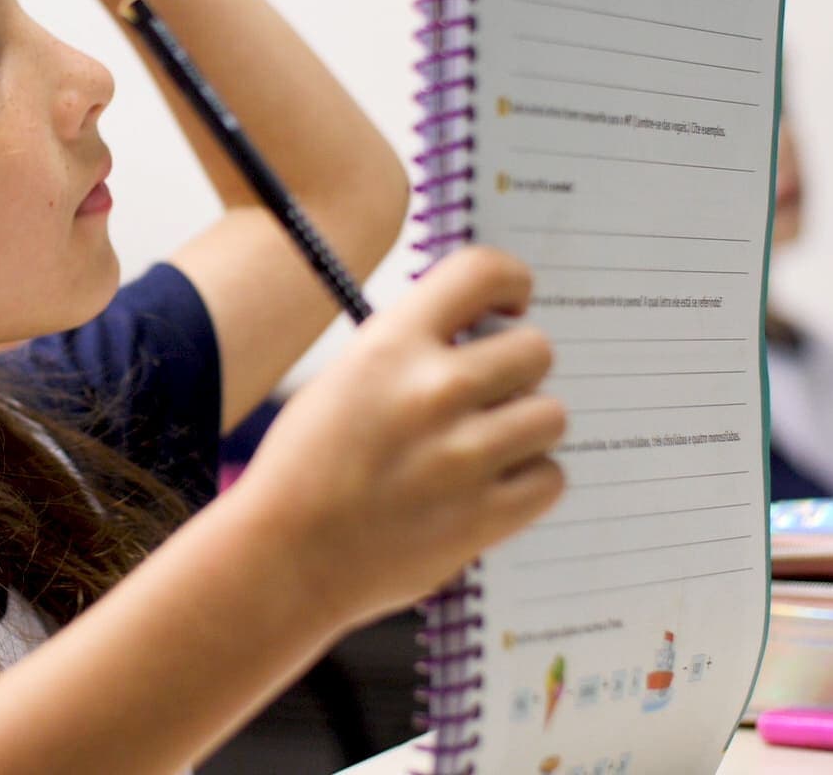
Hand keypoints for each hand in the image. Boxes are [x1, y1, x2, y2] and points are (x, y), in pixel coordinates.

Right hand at [231, 246, 566, 632]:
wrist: (281, 558)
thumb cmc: (304, 470)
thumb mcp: (344, 381)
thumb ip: (410, 352)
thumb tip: (479, 337)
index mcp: (390, 346)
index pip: (481, 273)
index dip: (511, 282)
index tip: (509, 305)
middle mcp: (434, 391)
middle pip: (535, 349)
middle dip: (517, 370)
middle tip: (489, 395)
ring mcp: (464, 456)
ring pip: (551, 415)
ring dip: (526, 429)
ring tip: (485, 448)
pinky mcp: (484, 517)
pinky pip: (551, 478)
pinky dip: (529, 483)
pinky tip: (490, 487)